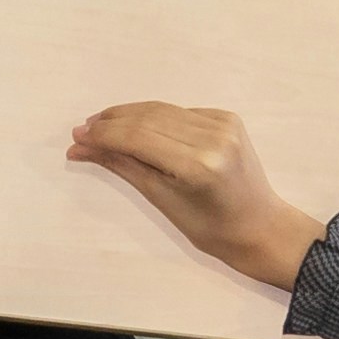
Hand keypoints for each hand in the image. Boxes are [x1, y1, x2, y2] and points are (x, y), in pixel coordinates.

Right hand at [65, 101, 322, 294]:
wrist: (260, 227)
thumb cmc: (210, 228)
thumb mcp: (162, 199)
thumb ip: (122, 165)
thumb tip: (82, 147)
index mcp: (198, 164)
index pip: (138, 137)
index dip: (104, 135)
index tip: (77, 138)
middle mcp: (213, 137)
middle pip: (148, 118)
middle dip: (111, 122)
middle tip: (83, 130)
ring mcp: (224, 124)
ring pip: (161, 110)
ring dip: (128, 115)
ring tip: (101, 125)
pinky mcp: (228, 118)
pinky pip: (179, 113)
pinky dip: (155, 118)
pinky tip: (137, 127)